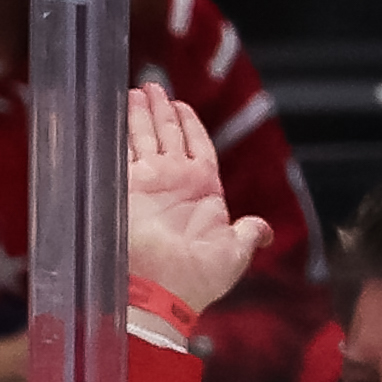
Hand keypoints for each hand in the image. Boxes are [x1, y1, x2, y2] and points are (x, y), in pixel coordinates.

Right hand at [125, 85, 267, 322]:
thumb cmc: (195, 278)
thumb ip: (248, 235)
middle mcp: (173, 183)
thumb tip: (265, 231)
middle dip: (160, 111)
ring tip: (137, 91)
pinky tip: (117, 111)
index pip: (197, 145)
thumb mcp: (233, 255)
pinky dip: (119, 130)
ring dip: (141, 114)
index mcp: (202, 190)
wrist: (157, 295)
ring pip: (144, 137)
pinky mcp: (125, 187)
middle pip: (167, 135)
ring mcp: (147, 184)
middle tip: (152, 87)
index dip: (189, 124)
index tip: (180, 105)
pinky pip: (122, 150)